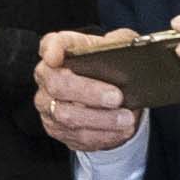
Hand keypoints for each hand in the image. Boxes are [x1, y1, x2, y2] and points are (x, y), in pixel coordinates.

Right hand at [33, 39, 144, 155]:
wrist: (107, 93)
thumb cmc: (108, 65)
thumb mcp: (118, 47)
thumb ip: (121, 42)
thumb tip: (131, 50)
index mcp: (59, 49)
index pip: (50, 44)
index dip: (51, 50)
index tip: (56, 57)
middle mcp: (47, 76)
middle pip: (57, 84)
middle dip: (89, 92)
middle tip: (117, 97)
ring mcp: (48, 104)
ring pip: (67, 116)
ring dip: (101, 119)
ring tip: (126, 119)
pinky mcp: (56, 128)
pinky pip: (76, 136)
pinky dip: (102, 135)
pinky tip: (120, 131)